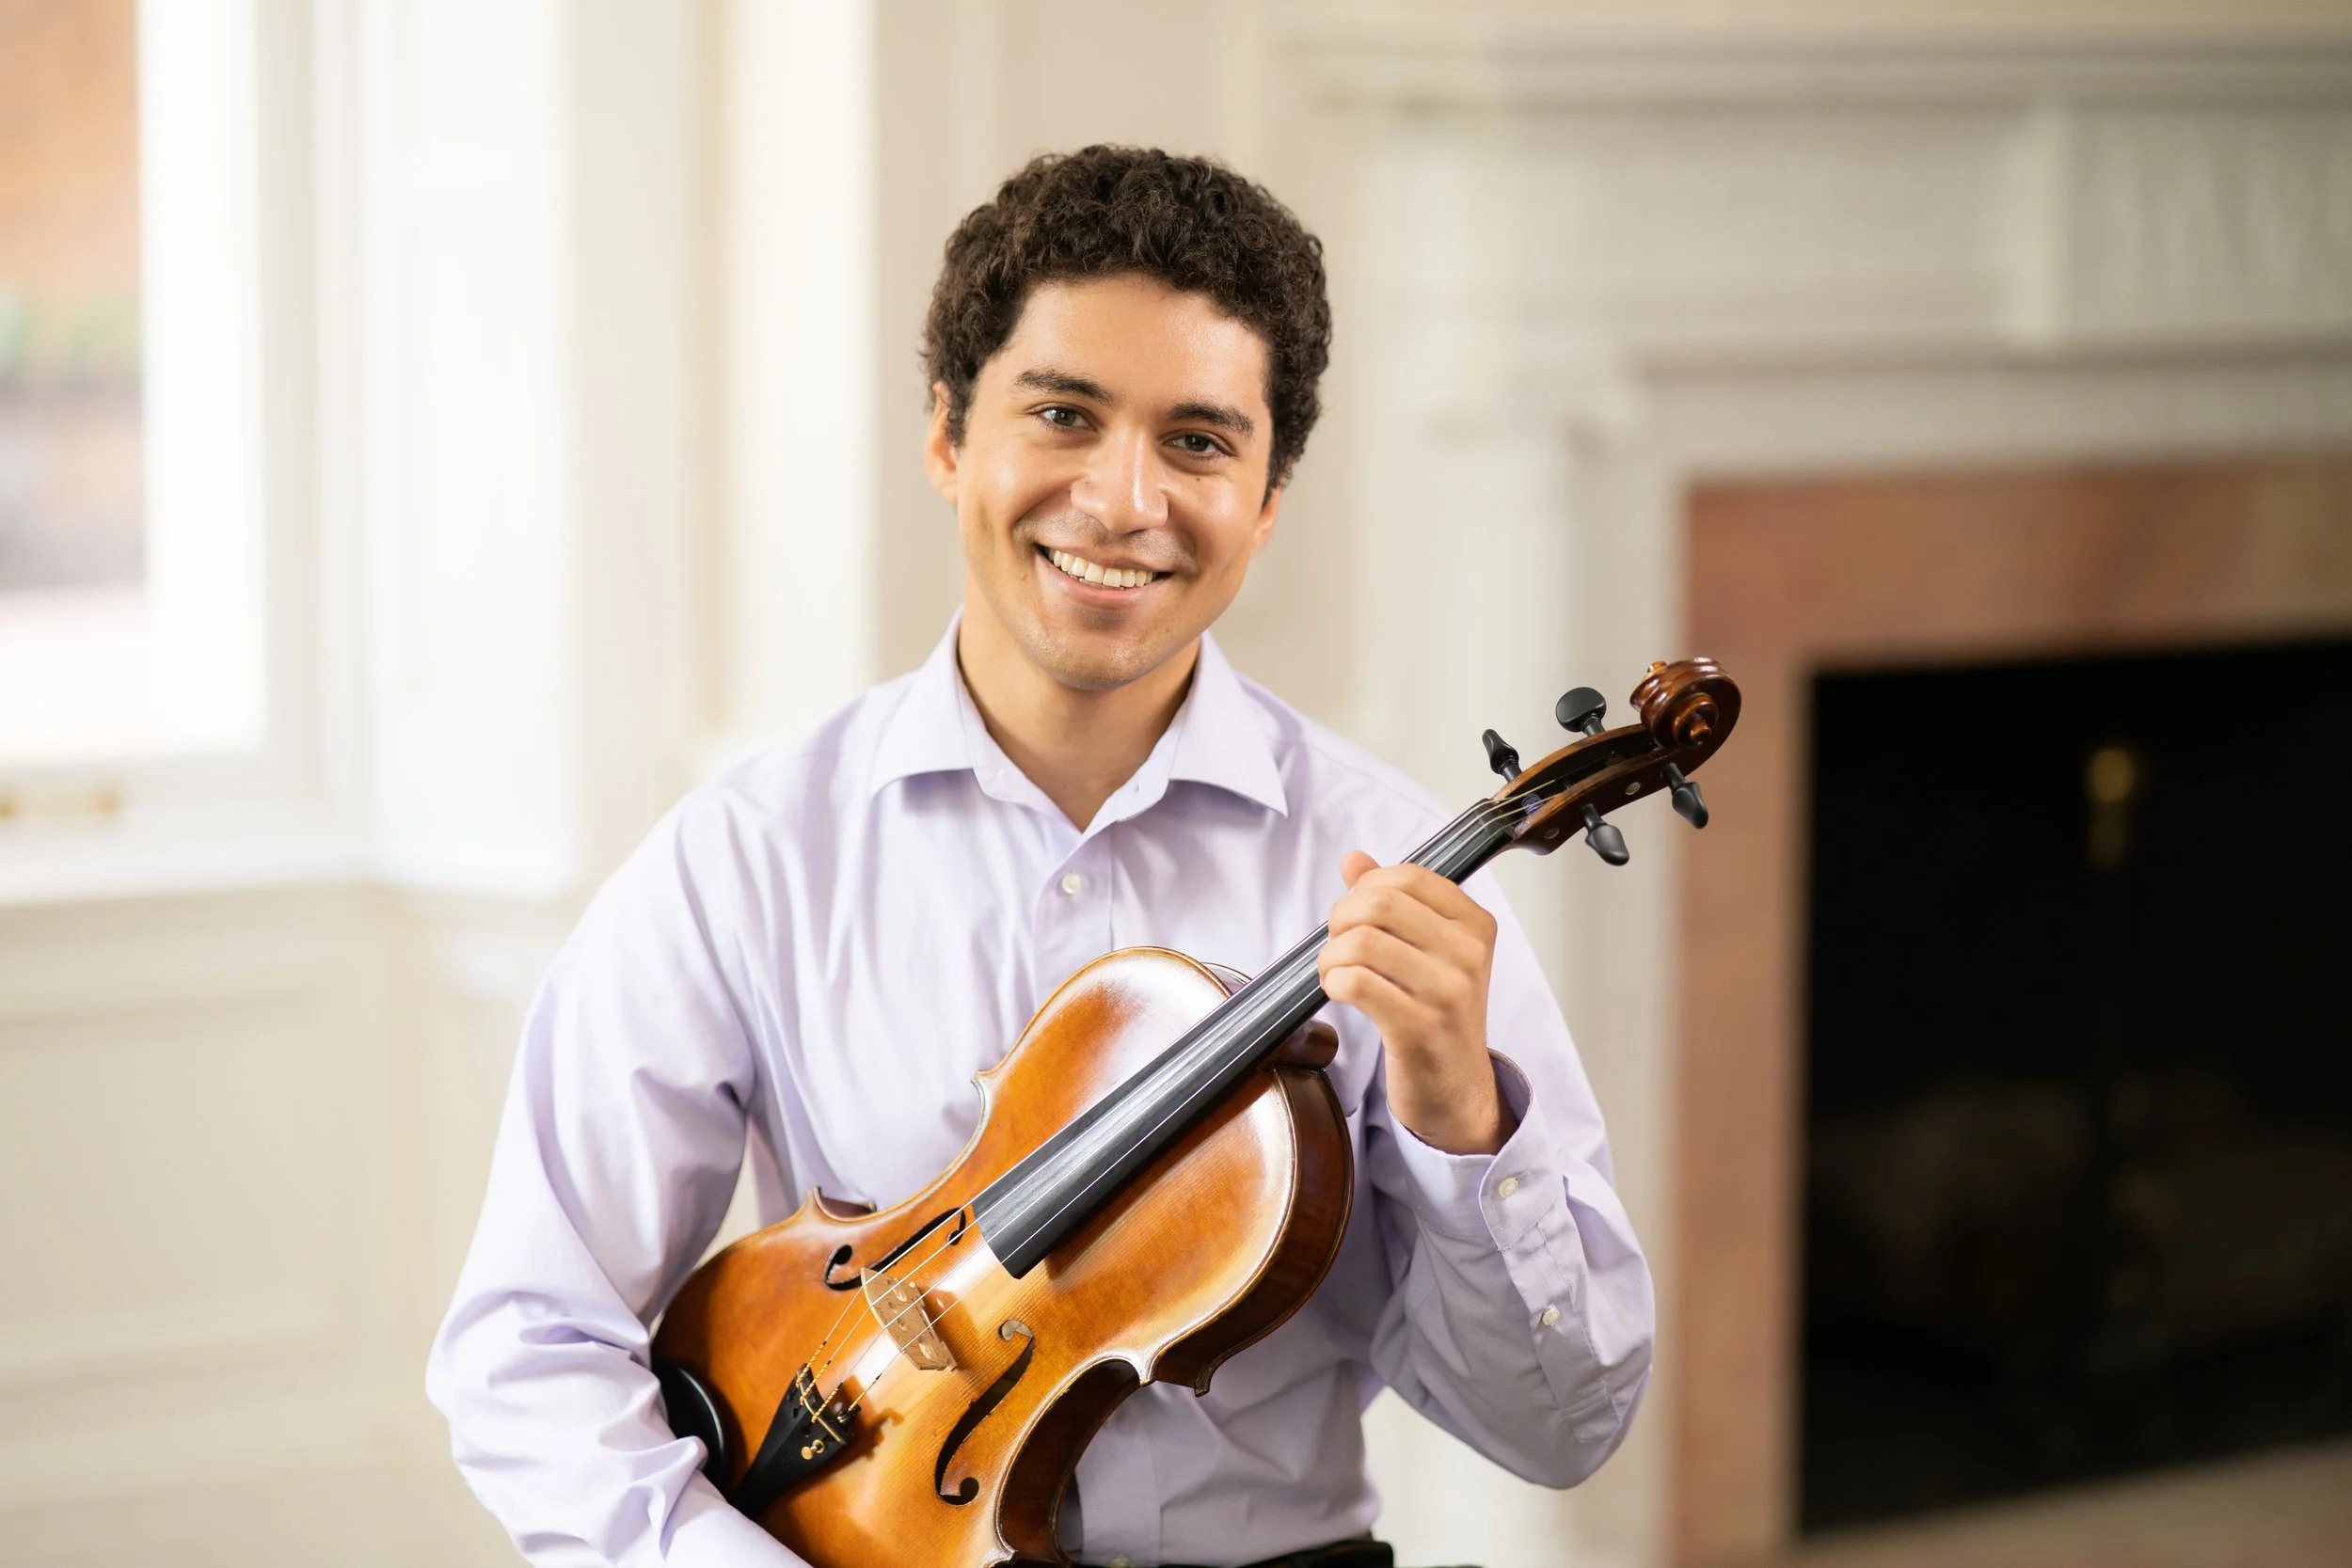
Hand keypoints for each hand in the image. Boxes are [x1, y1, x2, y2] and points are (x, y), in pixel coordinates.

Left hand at [1317, 850, 1514, 1155]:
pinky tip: (1339, 991)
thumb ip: (1395, 900)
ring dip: (1331, 955)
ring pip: (1362, 941)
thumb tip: (1355, 860)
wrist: (1457, 1090)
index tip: (1357, 912)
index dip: (1367, 887)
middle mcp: (1468, 954)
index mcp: (1475, 925)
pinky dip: (1333, 982)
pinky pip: (1356, 983)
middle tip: (1338, 942)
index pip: (1409, 875)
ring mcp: (1447, 992)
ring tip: (1335, 971)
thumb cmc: (1439, 1016)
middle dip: (1341, 917)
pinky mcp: (1419, 1028)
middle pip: (1380, 902)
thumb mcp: (1429, 952)